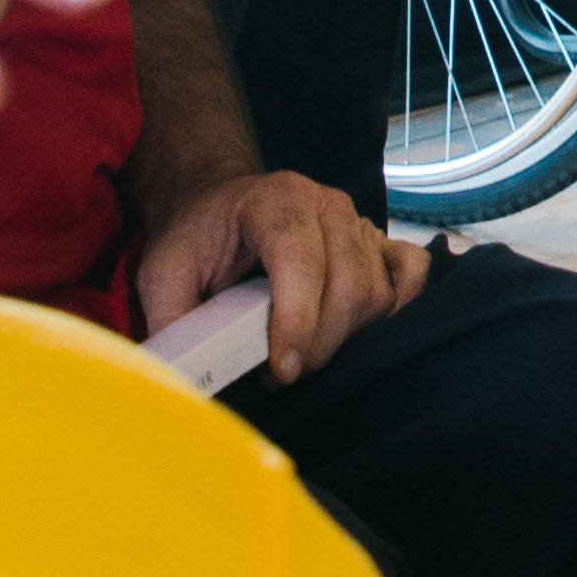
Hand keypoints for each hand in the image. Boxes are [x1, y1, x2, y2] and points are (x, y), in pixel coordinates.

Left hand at [131, 165, 432, 379]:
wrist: (221, 208)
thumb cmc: (196, 240)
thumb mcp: (163, 270)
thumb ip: (173, 317)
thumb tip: (187, 376)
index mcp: (275, 200)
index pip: (300, 259)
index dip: (297, 321)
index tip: (282, 372)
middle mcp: (327, 204)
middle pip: (348, 287)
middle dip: (319, 346)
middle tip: (282, 376)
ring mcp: (360, 221)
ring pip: (378, 295)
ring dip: (347, 341)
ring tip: (305, 357)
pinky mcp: (381, 242)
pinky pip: (412, 276)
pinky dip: (398, 310)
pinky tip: (360, 334)